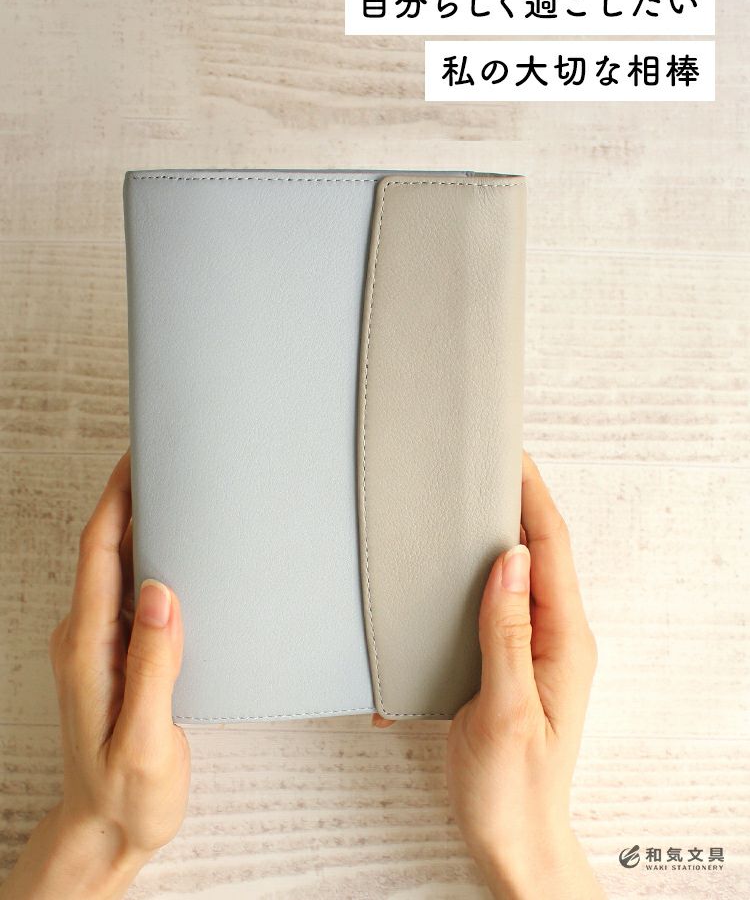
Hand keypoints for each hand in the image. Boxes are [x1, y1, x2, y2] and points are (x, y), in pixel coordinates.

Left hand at [1, 451, 189, 899]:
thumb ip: (153, 666)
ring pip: (118, 566)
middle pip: (106, 549)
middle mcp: (88, 637)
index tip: (136, 459)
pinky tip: (178, 553)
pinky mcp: (116, 653)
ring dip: (142, 524)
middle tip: (167, 459)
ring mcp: (99, 644)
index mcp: (90, 650)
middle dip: (131, 497)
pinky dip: (152, 557)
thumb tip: (160, 592)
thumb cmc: (126, 794)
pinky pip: (130, 590)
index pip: (98, 555)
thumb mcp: (144, 740)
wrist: (106, 831)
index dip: (116, 501)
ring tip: (178, 492)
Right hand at [373, 452, 602, 899]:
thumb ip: (507, 634)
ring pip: (509, 578)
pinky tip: (434, 589)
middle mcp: (552, 637)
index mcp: (564, 641)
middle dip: (510, 505)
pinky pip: (488, 610)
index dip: (533, 495)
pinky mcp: (504, 664)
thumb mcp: (505, 711)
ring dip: (484, 543)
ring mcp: (528, 650)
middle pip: (535, 553)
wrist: (510, 842)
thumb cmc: (512, 789)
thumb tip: (512, 558)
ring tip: (454, 509)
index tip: (511, 453)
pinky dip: (463, 590)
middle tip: (476, 467)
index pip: (552, 548)